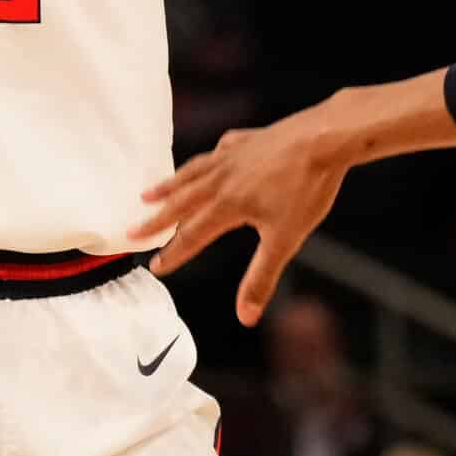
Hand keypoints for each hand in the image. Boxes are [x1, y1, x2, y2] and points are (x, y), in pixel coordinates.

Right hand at [131, 108, 344, 325]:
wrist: (325, 137)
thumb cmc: (307, 189)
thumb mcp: (285, 240)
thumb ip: (261, 278)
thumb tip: (245, 317)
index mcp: (227, 204)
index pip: (192, 235)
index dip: (173, 253)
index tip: (155, 266)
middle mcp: (221, 178)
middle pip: (181, 202)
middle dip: (155, 220)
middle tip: (131, 231)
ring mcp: (231, 155)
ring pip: (191, 173)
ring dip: (168, 186)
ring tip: (148, 193)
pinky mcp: (246, 140)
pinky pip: (217, 151)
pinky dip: (206, 160)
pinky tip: (210, 158)